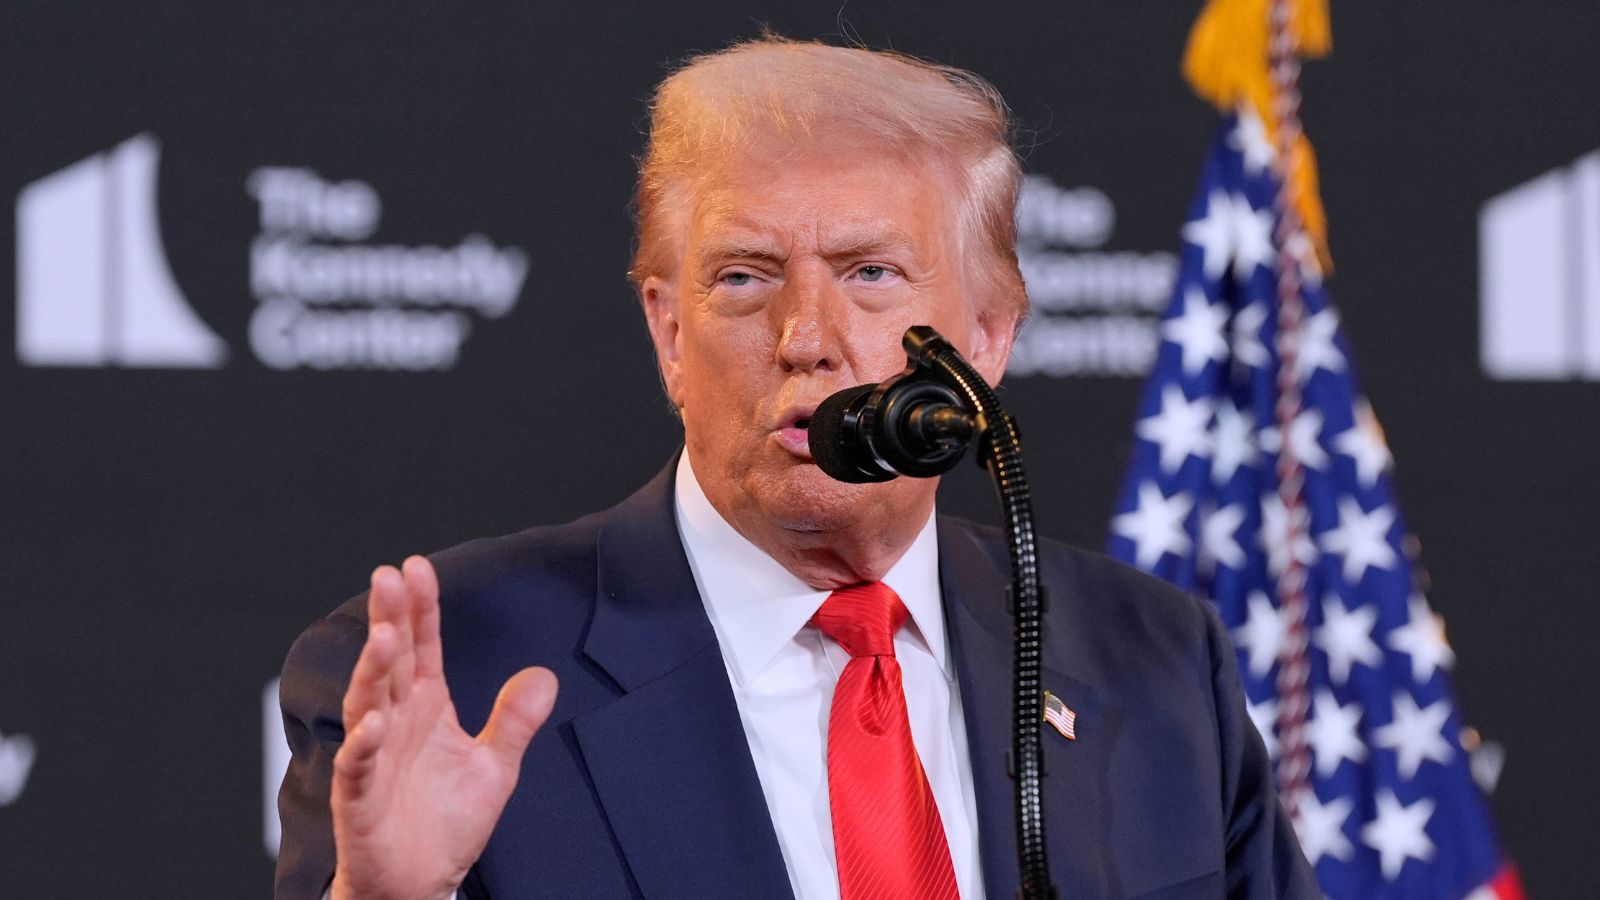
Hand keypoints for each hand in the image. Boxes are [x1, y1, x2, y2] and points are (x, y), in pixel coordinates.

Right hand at [328, 556, 557, 899]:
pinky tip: (373, 723)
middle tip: (388, 577)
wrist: (419, 884)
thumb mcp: (495, 767)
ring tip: (385, 637)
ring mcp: (374, 757)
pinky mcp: (361, 797)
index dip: (420, 609)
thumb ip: (515, 719)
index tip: (417, 567)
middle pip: (392, 662)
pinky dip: (364, 744)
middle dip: (390, 619)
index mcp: (425, 708)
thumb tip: (544, 676)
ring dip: (373, 670)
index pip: (422, 647)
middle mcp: (396, 723)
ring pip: (369, 703)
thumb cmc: (445, 825)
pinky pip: (360, 765)